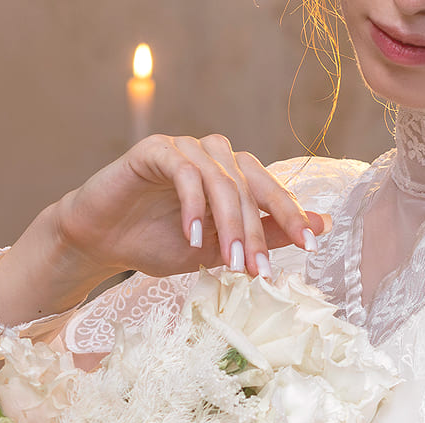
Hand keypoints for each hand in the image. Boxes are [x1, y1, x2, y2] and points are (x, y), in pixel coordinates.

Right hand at [0, 134, 327, 324]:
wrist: (103, 241)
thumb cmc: (160, 242)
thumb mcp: (219, 249)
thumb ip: (265, 236)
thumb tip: (321, 227)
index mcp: (235, 177)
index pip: (272, 192)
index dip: (293, 217)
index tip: (312, 246)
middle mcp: (215, 157)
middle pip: (251, 185)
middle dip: (259, 230)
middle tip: (261, 269)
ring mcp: (185, 150)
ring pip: (222, 179)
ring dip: (230, 222)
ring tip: (230, 261)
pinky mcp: (155, 150)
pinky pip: (184, 172)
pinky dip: (193, 205)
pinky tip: (192, 236)